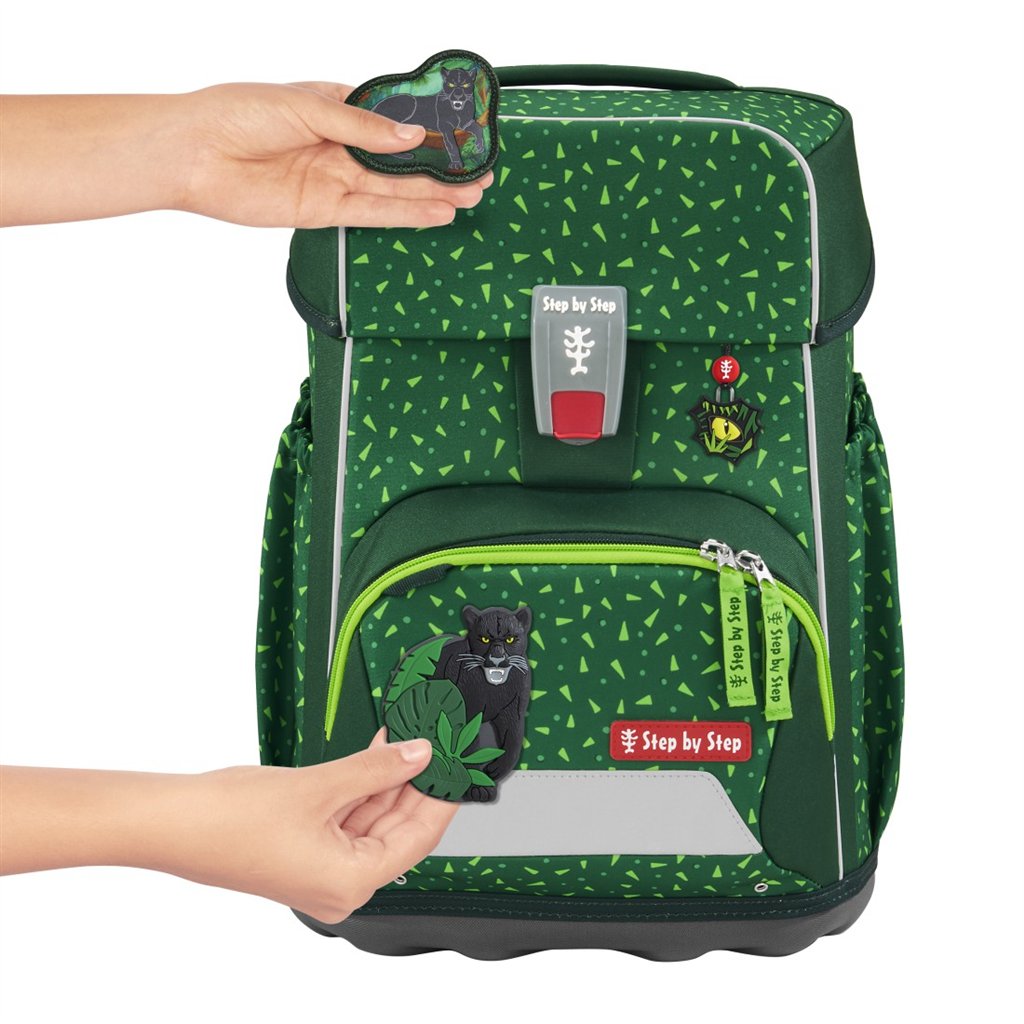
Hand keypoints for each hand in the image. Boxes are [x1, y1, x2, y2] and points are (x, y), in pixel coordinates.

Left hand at [0, 86, 492, 227]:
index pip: (393, 119)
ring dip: (432, 194)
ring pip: (393, 190)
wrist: (193, 155)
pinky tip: (434, 213)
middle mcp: (339, 145)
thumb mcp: (305, 106)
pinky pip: (372, 213)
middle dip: (441, 168)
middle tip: (480, 173)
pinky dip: (404, 214)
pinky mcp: (323, 210)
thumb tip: (409, 137)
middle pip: (401, 161)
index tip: (462, 135)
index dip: (427, 129)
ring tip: (470, 196)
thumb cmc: (235, 114)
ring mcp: (333, 180)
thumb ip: (360, 127)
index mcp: (336, 107)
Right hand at [0, 731, 456, 923]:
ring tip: (412, 734)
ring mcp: (321, 870)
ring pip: (373, 820)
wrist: (173, 821)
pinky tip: (379, 751)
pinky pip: (347, 818)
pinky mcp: (304, 852)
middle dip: (417, 780)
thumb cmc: (231, 818)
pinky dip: (363, 786)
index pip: (419, 836)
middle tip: (440, 738)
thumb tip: (422, 753)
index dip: (443, 794)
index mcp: (351, 882)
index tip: (462, 761)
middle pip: (397, 828)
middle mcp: (340, 885)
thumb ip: (378, 767)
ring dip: (389, 778)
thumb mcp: (320, 785)